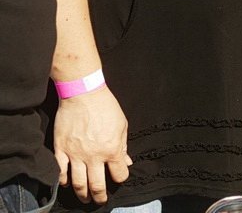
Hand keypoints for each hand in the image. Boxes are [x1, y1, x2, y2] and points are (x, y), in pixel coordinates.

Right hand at [54, 85, 131, 203]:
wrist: (83, 94)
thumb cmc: (106, 107)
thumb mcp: (122, 125)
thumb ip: (123, 146)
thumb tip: (127, 162)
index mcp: (112, 149)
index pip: (119, 174)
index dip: (120, 178)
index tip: (119, 177)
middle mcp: (94, 156)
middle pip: (97, 185)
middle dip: (100, 196)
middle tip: (100, 201)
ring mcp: (75, 155)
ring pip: (78, 183)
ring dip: (82, 194)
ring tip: (85, 198)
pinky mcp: (61, 150)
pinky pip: (60, 172)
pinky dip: (63, 181)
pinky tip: (66, 183)